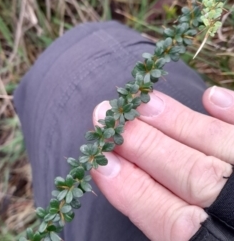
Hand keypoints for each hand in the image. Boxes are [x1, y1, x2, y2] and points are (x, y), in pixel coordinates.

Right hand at [91, 86, 233, 240]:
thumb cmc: (230, 239)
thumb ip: (174, 227)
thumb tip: (131, 185)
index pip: (170, 219)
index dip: (132, 190)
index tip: (101, 163)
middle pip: (193, 176)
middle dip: (145, 145)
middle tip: (108, 117)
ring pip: (220, 148)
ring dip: (180, 122)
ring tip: (145, 102)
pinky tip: (212, 96)